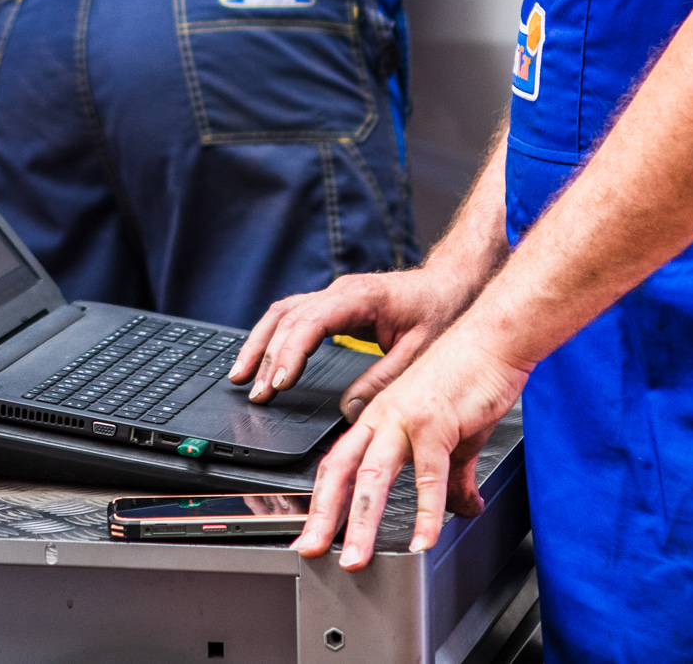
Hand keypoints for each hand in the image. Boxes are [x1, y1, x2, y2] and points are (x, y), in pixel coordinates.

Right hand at [230, 263, 473, 419]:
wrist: (451, 283)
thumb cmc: (440, 310)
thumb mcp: (420, 351)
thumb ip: (384, 380)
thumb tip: (349, 410)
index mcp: (361, 297)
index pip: (312, 322)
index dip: (291, 353)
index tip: (278, 383)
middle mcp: (341, 290)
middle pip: (288, 318)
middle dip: (267, 356)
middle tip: (255, 394)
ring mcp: (334, 293)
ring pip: (283, 313)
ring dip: (260, 344)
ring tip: (241, 376)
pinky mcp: (333, 302)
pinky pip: (293, 314)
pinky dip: (273, 336)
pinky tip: (263, 357)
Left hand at [290, 321, 529, 569]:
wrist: (494, 338)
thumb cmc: (469, 375)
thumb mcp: (455, 436)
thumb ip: (452, 477)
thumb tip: (460, 509)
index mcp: (378, 418)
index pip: (338, 463)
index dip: (321, 499)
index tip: (312, 531)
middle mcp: (383, 418)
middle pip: (340, 470)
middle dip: (321, 515)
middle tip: (308, 550)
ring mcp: (406, 420)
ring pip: (371, 477)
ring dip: (360, 524)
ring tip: (355, 559)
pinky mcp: (437, 423)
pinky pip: (428, 477)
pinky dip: (425, 514)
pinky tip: (423, 541)